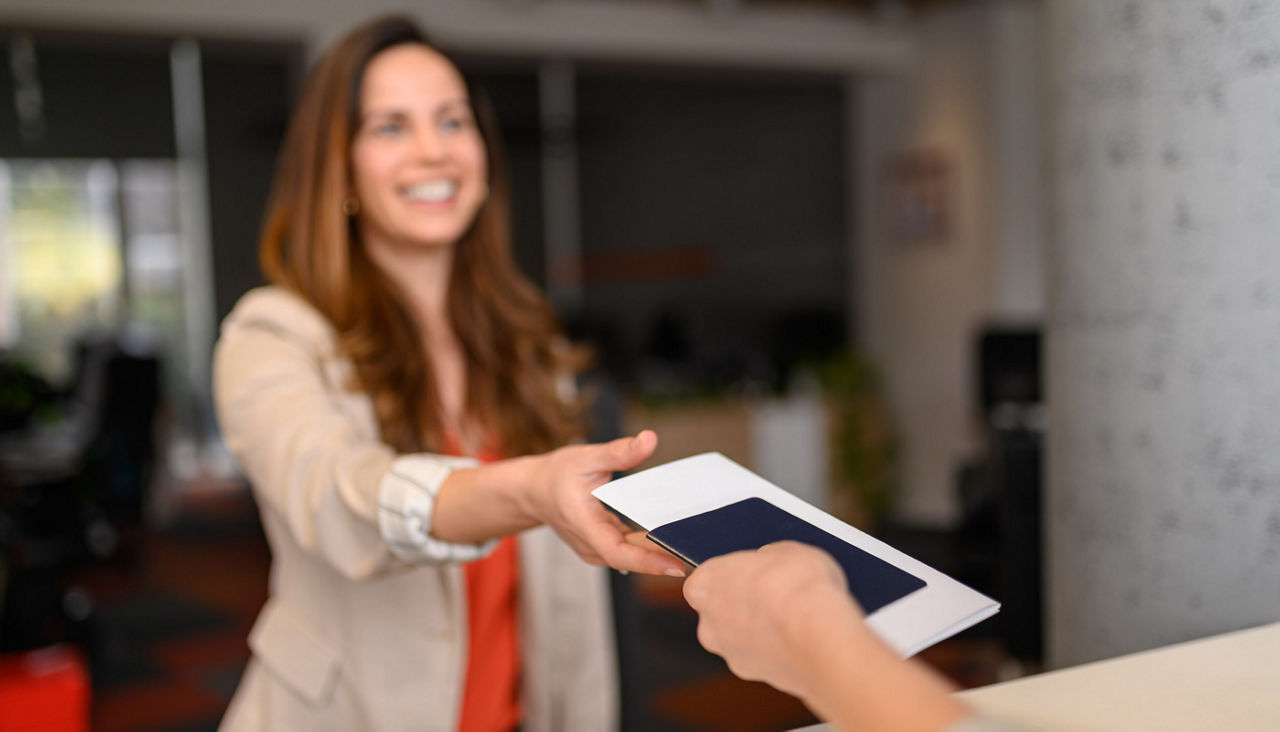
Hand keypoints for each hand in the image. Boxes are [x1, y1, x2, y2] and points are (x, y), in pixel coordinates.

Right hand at [528, 429, 686, 576]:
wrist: (535, 491)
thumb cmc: (557, 474)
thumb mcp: (586, 456)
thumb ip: (619, 451)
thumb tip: (649, 439)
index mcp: (584, 524)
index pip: (617, 552)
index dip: (647, 562)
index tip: (675, 565)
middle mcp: (590, 544)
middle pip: (631, 558)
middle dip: (664, 557)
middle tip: (701, 549)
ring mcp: (596, 549)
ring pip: (632, 556)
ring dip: (659, 553)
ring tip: (694, 544)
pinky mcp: (603, 547)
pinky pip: (630, 550)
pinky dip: (650, 546)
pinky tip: (674, 537)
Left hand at [682, 542, 862, 697]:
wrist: (821, 637)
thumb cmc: (799, 589)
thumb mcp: (786, 550)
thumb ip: (766, 559)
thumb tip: (771, 562)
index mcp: (705, 585)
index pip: (707, 577)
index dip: (734, 574)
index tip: (754, 572)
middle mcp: (709, 623)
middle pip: (720, 611)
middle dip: (743, 604)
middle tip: (775, 594)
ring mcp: (730, 653)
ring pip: (740, 638)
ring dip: (760, 630)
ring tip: (794, 618)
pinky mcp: (754, 675)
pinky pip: (761, 657)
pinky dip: (777, 649)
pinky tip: (799, 639)